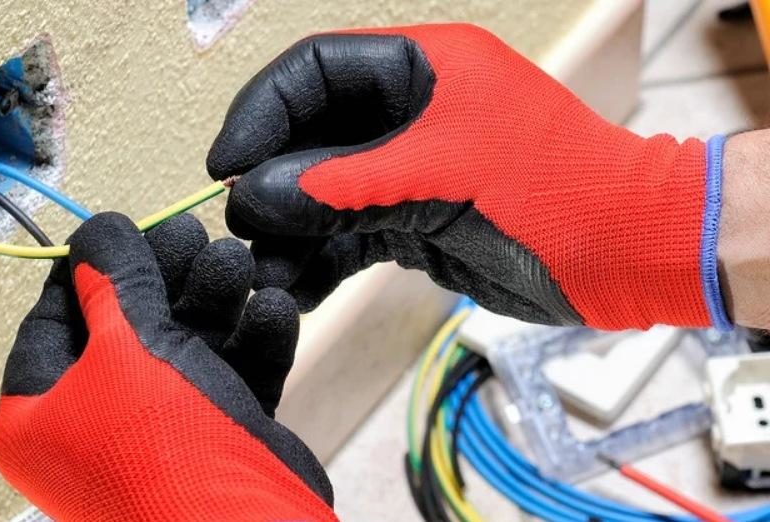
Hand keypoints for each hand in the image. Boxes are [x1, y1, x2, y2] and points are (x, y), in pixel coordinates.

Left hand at [0, 213, 334, 520]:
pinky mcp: (218, 429)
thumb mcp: (128, 351)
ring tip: (240, 262)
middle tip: (193, 233)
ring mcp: (163, 427)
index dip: (92, 267)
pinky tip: (273, 309)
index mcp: (44, 411)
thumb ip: (115, 284)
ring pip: (187, 344)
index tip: (127, 227)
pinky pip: (230, 373)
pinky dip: (253, 341)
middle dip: (168, 277)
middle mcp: (99, 420)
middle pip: (131, 325)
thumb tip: (98, 232)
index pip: (57, 317)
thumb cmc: (165, 451)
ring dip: (217, 301)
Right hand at [207, 23, 730, 330]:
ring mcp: (411, 171)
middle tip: (243, 231)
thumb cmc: (549, 191)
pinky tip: (298, 289)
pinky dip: (324, 262)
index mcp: (421, 69)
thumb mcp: (438, 178)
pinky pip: (353, 235)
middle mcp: (410, 114)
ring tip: (265, 274)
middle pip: (312, 137)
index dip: (261, 112)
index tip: (225, 166)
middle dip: (273, 184)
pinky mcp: (416, 222)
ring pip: (328, 193)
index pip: (315, 71)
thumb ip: (341, 186)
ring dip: (292, 233)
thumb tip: (252, 198)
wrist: (623, 254)